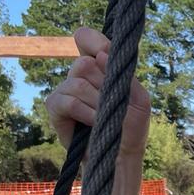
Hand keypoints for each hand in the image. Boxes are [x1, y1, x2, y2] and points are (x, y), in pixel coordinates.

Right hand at [44, 27, 151, 162]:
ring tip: (105, 119)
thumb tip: (101, 56)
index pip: (87, 39)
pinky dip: (85, 112)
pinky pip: (67, 101)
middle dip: (103, 85)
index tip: (105, 52)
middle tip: (112, 104)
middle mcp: (79, 74)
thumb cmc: (130, 127)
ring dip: (97, 103)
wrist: (120, 155)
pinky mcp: (54, 107)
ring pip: (77, 82)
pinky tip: (94, 122)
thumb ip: (125, 76)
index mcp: (100, 67)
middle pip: (84, 64)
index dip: (92, 40)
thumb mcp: (139, 99)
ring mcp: (65, 90)